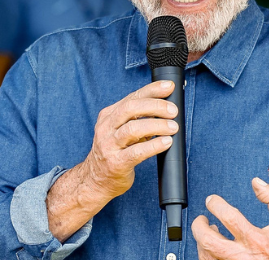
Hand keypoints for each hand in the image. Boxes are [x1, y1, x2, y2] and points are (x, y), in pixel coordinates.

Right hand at [80, 80, 178, 201]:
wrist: (95, 180)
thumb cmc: (114, 152)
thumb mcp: (120, 130)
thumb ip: (138, 118)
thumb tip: (167, 106)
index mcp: (108, 115)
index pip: (132, 97)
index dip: (152, 90)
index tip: (168, 87)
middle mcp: (106, 127)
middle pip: (130, 108)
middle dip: (155, 106)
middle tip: (173, 110)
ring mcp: (109, 145)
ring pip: (132, 129)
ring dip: (156, 125)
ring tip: (173, 127)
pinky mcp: (116, 163)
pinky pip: (136, 152)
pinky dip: (153, 145)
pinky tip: (166, 142)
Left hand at [193, 178, 268, 259]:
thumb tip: (256, 183)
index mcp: (257, 240)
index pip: (229, 217)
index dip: (216, 205)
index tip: (212, 200)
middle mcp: (244, 256)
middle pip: (209, 241)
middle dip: (199, 227)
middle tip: (202, 219)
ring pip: (207, 257)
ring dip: (202, 244)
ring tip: (208, 234)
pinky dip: (209, 256)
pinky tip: (214, 250)